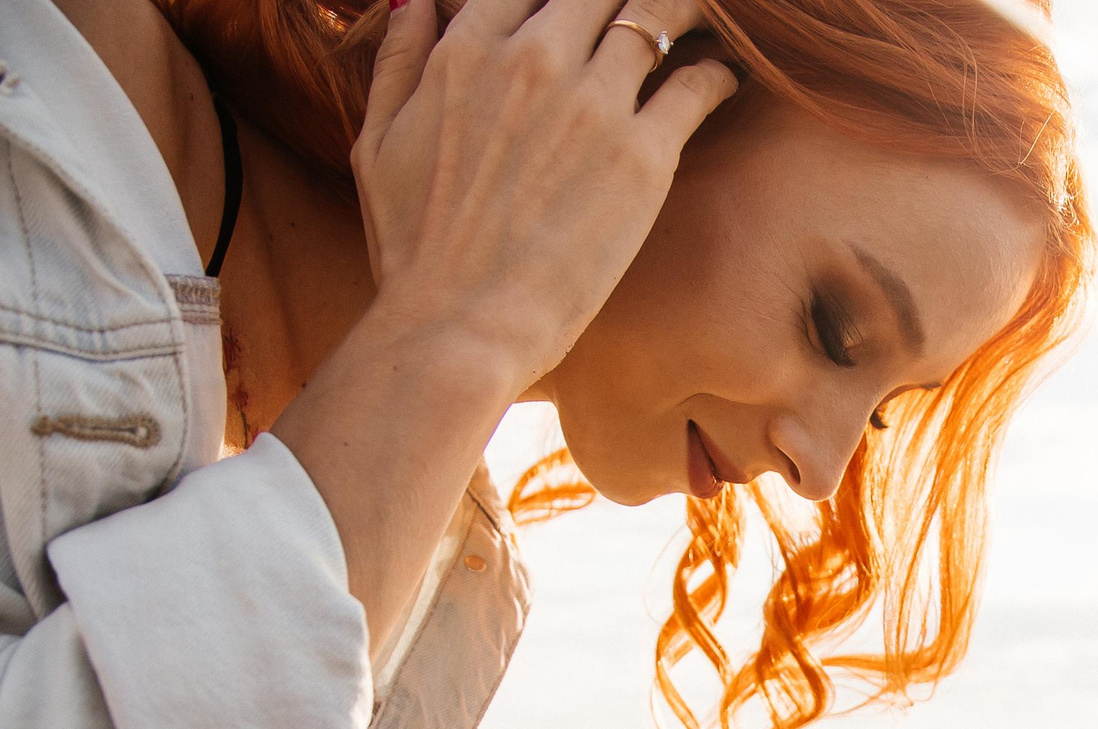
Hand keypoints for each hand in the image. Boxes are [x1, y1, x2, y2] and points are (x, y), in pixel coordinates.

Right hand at [353, 0, 738, 386]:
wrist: (456, 327)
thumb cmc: (414, 250)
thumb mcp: (377, 142)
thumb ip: (398, 61)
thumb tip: (418, 3)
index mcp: (467, 50)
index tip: (585, 11)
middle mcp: (532, 59)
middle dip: (625, 0)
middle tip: (652, 14)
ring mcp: (591, 104)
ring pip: (657, 14)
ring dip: (684, 14)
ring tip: (701, 23)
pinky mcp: (642, 157)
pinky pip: (697, 84)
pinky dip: (716, 74)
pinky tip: (720, 80)